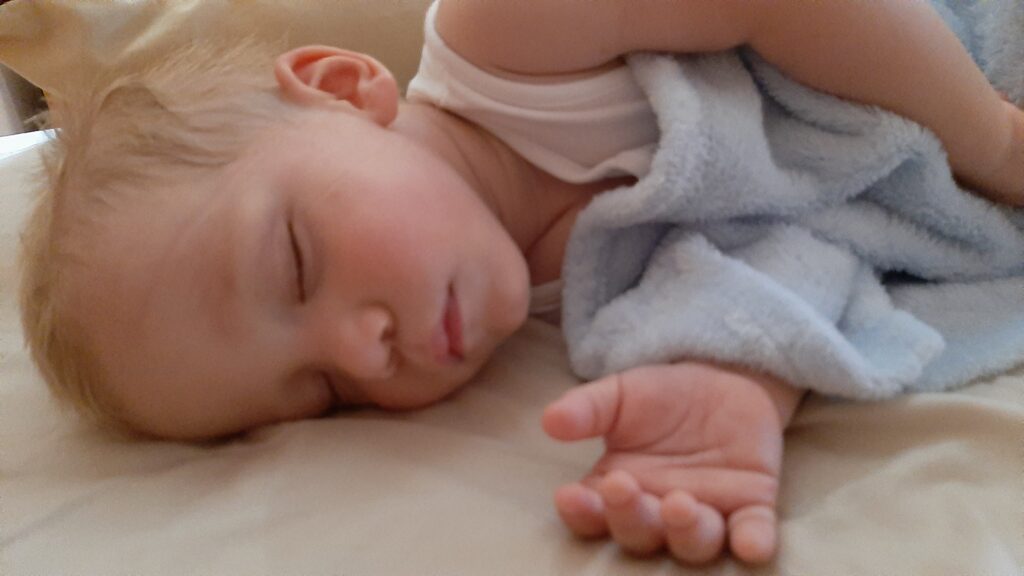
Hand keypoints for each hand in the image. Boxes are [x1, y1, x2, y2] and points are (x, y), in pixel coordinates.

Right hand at [542, 362, 792, 564]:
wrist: (724, 377)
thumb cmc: (662, 396)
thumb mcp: (619, 395)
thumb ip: (587, 408)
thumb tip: (550, 420)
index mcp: (618, 491)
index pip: (592, 515)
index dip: (581, 512)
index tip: (569, 494)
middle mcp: (659, 513)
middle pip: (639, 535)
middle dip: (629, 517)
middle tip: (624, 487)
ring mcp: (707, 514)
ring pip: (692, 545)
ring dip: (685, 533)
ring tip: (681, 505)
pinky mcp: (751, 508)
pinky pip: (753, 535)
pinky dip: (752, 543)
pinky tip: (750, 543)